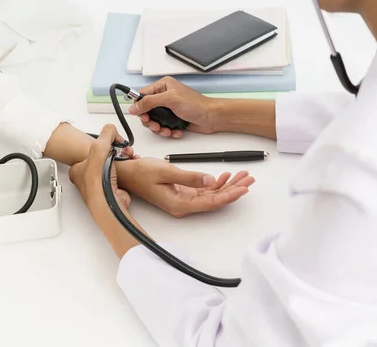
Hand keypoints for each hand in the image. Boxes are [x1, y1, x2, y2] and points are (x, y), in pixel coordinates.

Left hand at [69, 125, 131, 211]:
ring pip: (113, 165)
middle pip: (103, 156)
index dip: (103, 144)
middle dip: (116, 152)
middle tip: (121, 150)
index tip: (111, 143)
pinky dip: (126, 170)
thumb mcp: (99, 149)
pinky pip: (120, 174)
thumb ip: (106, 134)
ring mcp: (99, 184)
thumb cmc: (98, 184)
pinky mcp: (112, 189)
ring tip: (125, 158)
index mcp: (77, 169)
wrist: (108, 202)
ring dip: (122, 160)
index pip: (91, 150)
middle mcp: (86, 178)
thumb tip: (112, 129)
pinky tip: (127, 169)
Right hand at [117, 157, 253, 217]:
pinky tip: (226, 175)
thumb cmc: (141, 173)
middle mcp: (184, 205)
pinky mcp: (183, 192)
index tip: (244, 188)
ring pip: (212, 194)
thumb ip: (190, 177)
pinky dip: (216, 182)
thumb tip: (211, 180)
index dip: (230, 195)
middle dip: (234, 188)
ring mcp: (184, 199)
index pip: (211, 202)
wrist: (127, 173)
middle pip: (215, 199)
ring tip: (243, 175)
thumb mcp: (166, 172)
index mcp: (179, 204)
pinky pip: (204, 190)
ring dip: (228, 185)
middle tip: (249, 178)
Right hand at [128, 77, 217, 138]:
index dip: (139, 107)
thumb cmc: (196, 104)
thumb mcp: (170, 99)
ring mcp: (168, 109)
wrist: (211, 117)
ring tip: (166, 130)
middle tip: (155, 125)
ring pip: (154, 121)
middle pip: (146, 111)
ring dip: (159, 128)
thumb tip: (134, 106)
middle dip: (150, 121)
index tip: (142, 116)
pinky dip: (167, 132)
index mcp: (163, 86)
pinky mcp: (172, 119)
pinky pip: (162, 127)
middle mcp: (164, 96)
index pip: (142, 95)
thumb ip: (149, 102)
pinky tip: (174, 131)